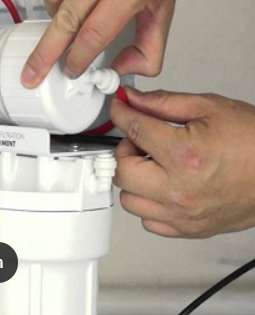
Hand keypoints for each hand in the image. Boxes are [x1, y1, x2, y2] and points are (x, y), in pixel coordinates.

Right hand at [21, 0, 205, 87]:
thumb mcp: (165, 2)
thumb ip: (150, 46)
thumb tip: (124, 70)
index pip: (94, 33)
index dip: (77, 58)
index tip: (71, 69)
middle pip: (65, 18)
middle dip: (46, 52)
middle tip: (34, 71)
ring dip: (55, 13)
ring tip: (70, 12)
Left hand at [110, 87, 254, 237]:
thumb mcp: (210, 108)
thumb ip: (165, 103)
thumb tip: (135, 100)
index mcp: (185, 155)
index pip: (133, 130)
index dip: (121, 113)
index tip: (120, 109)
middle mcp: (180, 189)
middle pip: (122, 171)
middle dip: (125, 150)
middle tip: (140, 140)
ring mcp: (184, 214)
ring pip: (129, 199)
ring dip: (134, 179)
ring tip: (153, 164)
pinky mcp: (189, 229)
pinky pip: (149, 222)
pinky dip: (148, 204)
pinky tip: (162, 187)